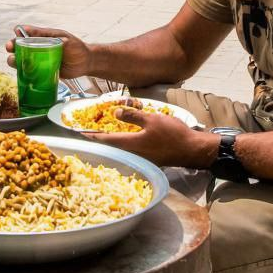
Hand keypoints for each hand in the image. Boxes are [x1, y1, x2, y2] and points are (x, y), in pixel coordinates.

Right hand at [5, 25, 91, 77]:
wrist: (85, 63)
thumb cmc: (77, 48)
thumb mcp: (68, 41)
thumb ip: (61, 40)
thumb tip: (56, 40)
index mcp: (44, 36)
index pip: (28, 31)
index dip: (20, 31)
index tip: (16, 34)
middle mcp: (39, 46)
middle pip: (21, 45)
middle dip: (13, 45)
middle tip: (10, 48)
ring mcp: (39, 59)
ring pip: (22, 58)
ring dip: (15, 59)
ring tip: (13, 62)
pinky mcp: (42, 71)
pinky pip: (29, 71)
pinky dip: (22, 73)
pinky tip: (20, 75)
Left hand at [86, 102, 214, 167]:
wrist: (192, 149)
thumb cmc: (172, 133)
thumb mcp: (151, 119)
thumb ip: (132, 117)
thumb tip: (114, 113)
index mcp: (132, 145)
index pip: (107, 141)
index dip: (93, 136)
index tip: (80, 133)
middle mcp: (134, 155)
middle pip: (111, 148)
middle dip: (99, 141)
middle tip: (88, 134)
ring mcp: (142, 159)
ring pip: (121, 151)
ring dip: (111, 144)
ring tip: (102, 136)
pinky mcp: (150, 159)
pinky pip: (131, 153)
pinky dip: (123, 146)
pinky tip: (122, 140)